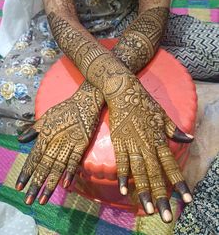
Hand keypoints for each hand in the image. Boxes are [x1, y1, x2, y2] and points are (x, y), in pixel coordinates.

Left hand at [15, 82, 102, 204]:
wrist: (85, 102)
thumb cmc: (65, 109)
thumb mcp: (47, 116)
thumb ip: (34, 129)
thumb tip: (20, 140)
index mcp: (46, 135)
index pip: (33, 158)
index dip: (26, 172)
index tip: (19, 186)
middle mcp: (56, 142)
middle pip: (44, 166)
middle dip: (35, 184)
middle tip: (28, 200)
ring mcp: (69, 144)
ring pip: (58, 167)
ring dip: (50, 184)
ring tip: (43, 199)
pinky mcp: (82, 144)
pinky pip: (75, 161)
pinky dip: (70, 173)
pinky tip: (65, 185)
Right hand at [106, 74, 192, 222]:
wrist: (123, 92)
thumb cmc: (144, 103)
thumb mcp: (163, 115)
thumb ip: (175, 130)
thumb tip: (189, 139)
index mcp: (159, 139)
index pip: (171, 165)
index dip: (179, 183)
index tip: (186, 199)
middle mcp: (147, 145)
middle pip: (156, 174)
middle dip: (162, 195)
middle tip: (166, 215)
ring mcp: (132, 144)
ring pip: (139, 172)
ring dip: (144, 191)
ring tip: (148, 209)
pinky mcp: (119, 142)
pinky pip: (121, 162)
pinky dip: (123, 176)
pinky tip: (124, 189)